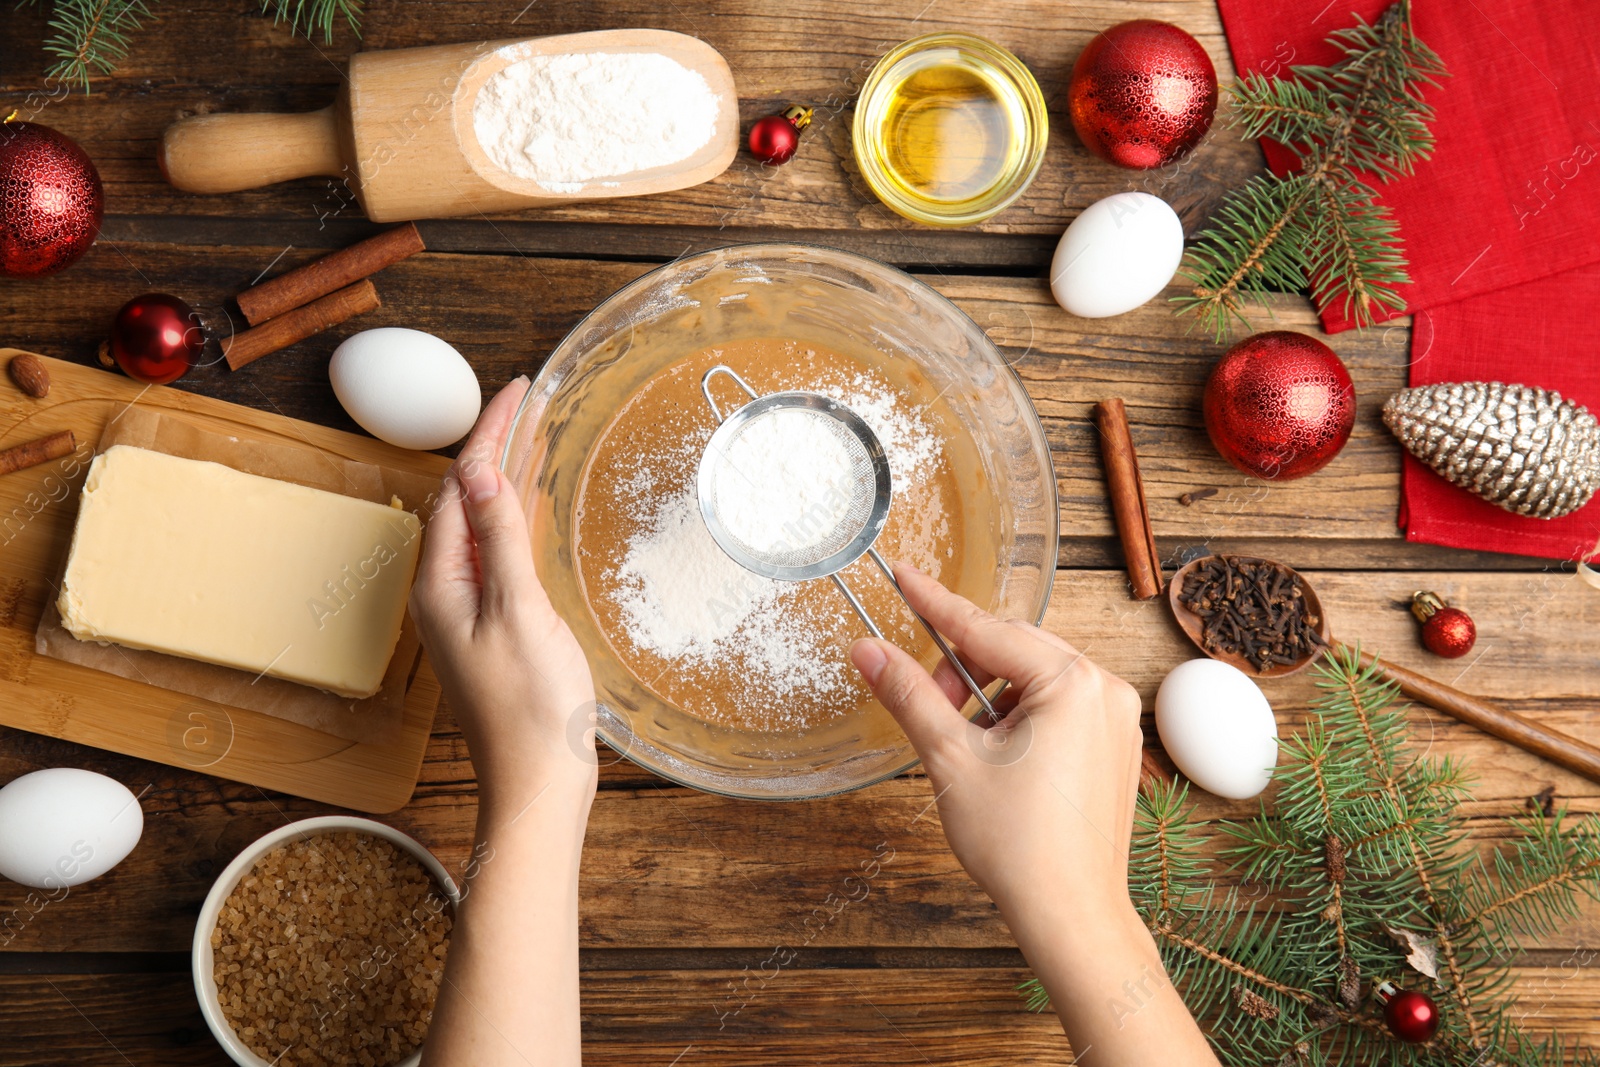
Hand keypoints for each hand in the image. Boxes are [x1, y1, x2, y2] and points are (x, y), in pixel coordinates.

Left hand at [410, 377, 596, 810]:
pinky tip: (530, 507)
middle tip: (528, 400)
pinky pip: (494, 552)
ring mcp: (467, 610)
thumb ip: (500, 540)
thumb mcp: (519, 613)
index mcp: (441, 585)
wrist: (538, 782)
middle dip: (492, 445)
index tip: (518, 390)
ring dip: (501, 476)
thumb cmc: (531, 709)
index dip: (488, 433)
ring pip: (478, 523)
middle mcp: (445, 592)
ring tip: (531, 435)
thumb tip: (478, 473)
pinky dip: (512, 516)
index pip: (458, 487)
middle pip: (461, 499)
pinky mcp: (493, 626)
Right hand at [848, 563, 1142, 921]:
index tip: (903, 575)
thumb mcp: (950, 759)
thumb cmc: (1020, 845)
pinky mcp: (1114, 747)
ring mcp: (1116, 719)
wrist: (1070, 914)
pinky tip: (1000, 760)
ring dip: (991, 698)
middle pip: (1013, 649)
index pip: (986, 628)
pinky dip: (1021, 718)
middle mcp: (1105, 689)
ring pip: (1035, 678)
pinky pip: (1059, 706)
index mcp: (1071, 683)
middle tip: (929, 707)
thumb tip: (869, 650)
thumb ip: (909, 694)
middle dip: (962, 671)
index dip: (935, 603)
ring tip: (970, 750)